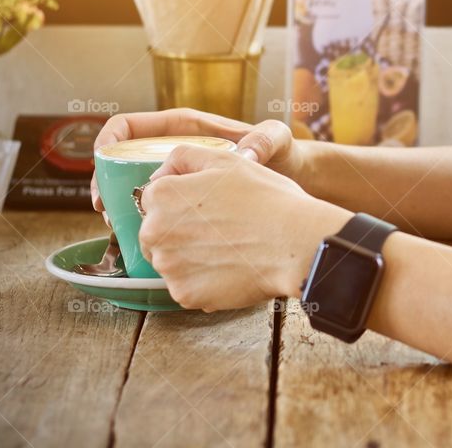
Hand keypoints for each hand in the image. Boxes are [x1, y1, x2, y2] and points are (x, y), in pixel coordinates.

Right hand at [92, 108, 300, 210]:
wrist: (296, 183)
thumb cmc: (285, 155)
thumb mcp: (277, 139)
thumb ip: (265, 138)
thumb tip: (247, 150)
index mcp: (186, 130)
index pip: (130, 128)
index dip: (108, 143)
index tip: (101, 164)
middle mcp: (177, 157)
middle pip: (122, 165)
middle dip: (107, 184)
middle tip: (106, 209)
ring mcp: (180, 184)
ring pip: (136, 194)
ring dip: (122, 210)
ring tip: (120, 228)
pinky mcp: (188, 208)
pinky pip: (156, 216)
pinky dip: (146, 228)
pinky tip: (147, 244)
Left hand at [137, 144, 351, 310]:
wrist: (296, 243)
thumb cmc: (268, 199)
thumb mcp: (228, 161)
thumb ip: (185, 157)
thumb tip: (159, 174)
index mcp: (162, 195)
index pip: (155, 199)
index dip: (184, 200)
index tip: (208, 206)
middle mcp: (154, 231)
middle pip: (157, 232)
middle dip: (181, 230)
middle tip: (221, 228)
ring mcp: (169, 266)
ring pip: (172, 260)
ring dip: (192, 256)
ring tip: (229, 248)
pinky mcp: (185, 294)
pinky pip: (187, 286)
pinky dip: (205, 281)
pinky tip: (231, 267)